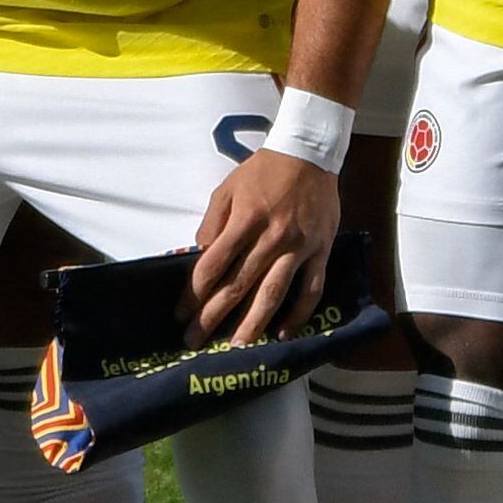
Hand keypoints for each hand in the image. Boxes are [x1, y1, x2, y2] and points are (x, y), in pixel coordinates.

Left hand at [188, 147, 338, 345]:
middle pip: (239, 285)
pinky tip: (282, 333)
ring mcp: (299, 248)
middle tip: (195, 340)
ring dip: (252, 323)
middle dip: (213, 316)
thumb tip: (198, 257)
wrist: (309, 156)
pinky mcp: (322, 252)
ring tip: (236, 346)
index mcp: (245, 220)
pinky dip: (298, 314)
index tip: (181, 312)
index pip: (213, 264)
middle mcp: (272, 238)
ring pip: (273, 293)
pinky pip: (311, 290)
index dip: (194, 292)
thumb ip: (212, 224)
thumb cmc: (262, 172)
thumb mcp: (226, 189)